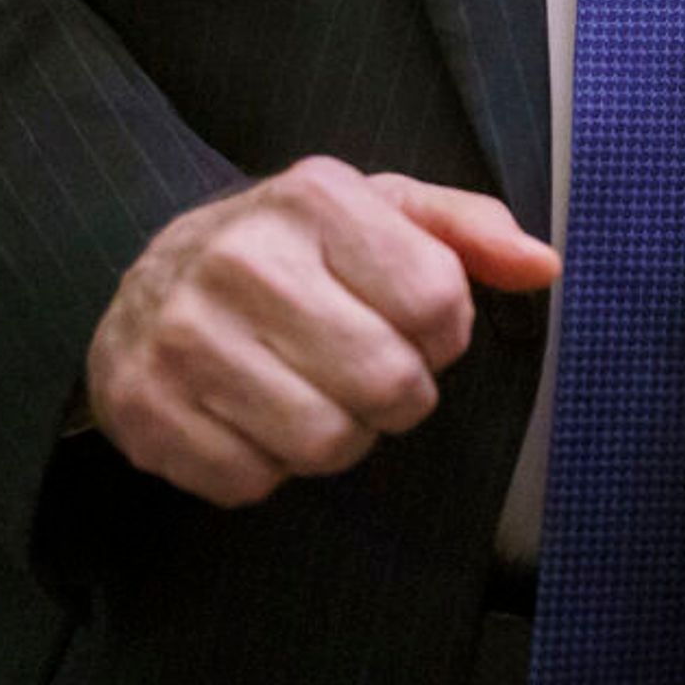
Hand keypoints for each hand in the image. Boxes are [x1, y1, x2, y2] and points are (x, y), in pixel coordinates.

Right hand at [85, 160, 559, 505]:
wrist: (150, 281)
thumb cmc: (293, 251)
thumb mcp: (381, 213)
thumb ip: (469, 231)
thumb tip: (543, 265)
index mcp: (313, 200)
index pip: (438, 303)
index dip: (441, 332)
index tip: (405, 321)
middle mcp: (240, 259)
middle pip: (388, 385)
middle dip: (396, 394)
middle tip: (364, 371)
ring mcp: (182, 337)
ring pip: (325, 443)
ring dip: (337, 436)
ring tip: (309, 391)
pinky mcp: (142, 410)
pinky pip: (252, 484)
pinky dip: (266, 467)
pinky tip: (249, 416)